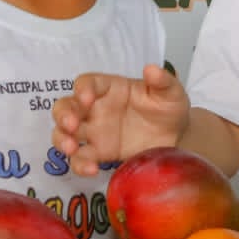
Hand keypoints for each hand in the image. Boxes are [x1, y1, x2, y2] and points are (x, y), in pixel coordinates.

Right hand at [52, 64, 190, 176]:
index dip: (82, 89)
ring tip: (71, 148)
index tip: (86, 98)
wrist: (177, 136)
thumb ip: (162, 81)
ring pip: (64, 132)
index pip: (87, 83)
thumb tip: (152, 69)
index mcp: (110, 88)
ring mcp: (94, 131)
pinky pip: (81, 158)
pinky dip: (80, 164)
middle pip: (66, 106)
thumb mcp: (171, 92)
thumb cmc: (168, 108)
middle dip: (63, 114)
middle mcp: (96, 108)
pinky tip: (91, 169)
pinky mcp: (99, 153)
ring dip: (61, 139)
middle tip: (70, 125)